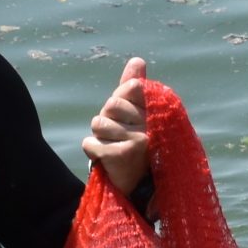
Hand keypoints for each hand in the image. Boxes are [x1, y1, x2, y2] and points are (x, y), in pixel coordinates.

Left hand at [83, 56, 150, 196]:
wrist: (138, 188)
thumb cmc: (134, 144)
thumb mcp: (135, 114)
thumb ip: (134, 88)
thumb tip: (137, 60)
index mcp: (157, 112)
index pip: (129, 88)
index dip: (120, 102)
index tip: (127, 118)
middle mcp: (152, 124)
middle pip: (110, 105)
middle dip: (107, 121)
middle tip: (119, 137)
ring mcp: (138, 140)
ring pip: (98, 124)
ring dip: (100, 138)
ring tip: (115, 149)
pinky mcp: (122, 155)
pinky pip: (90, 143)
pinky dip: (93, 152)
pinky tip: (108, 162)